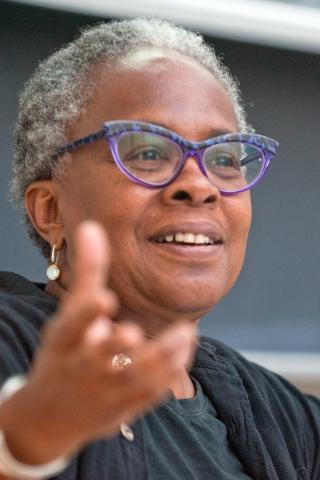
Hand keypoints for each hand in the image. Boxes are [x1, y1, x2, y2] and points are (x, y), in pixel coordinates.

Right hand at [0, 221, 195, 465]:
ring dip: (161, 357)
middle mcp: (81, 366)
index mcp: (63, 341)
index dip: (86, 314)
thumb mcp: (69, 313)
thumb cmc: (65, 353)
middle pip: (99, 357)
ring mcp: (103, 391)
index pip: (71, 326)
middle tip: (134, 331)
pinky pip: (149, 393)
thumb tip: (91, 226)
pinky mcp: (123, 408)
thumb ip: (88, 271)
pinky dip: (170, 374)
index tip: (105, 299)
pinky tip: (186, 348)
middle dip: (116, 344)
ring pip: (134, 377)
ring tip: (185, 332)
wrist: (50, 415)